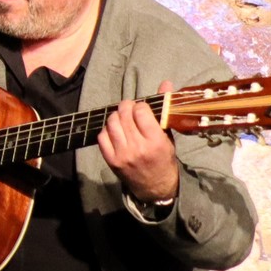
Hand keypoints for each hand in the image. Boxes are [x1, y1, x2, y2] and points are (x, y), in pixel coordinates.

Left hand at [98, 80, 180, 204]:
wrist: (156, 187)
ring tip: (122, 118)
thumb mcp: (168, 136)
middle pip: (124, 115)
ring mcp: (122, 154)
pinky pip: (102, 137)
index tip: (142, 108)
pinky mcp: (111, 160)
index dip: (140, 106)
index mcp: (155, 141)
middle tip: (130, 109)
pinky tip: (115, 131)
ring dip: (116, 116)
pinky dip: (107, 130)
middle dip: (126, 107)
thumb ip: (165, 110)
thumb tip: (166, 83)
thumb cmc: (164, 159)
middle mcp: (137, 147)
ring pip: (111, 123)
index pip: (141, 112)